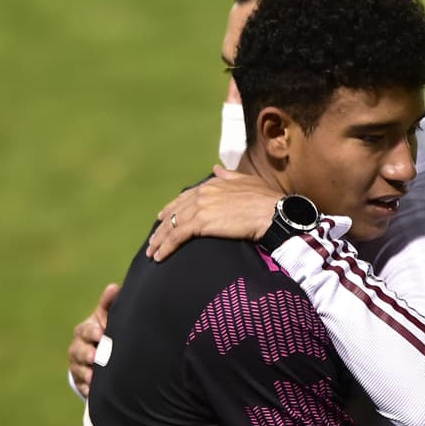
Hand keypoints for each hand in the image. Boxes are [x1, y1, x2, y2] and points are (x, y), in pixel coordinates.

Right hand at [67, 282, 119, 396]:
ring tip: (94, 377)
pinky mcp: (82, 383)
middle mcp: (79, 348)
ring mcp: (79, 366)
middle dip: (87, 354)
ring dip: (86, 373)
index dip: (92, 331)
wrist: (102, 354)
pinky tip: (93, 391)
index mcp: (86, 331)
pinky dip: (88, 390)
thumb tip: (114, 287)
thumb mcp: (107, 317)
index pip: (85, 330)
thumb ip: (109, 304)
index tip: (101, 333)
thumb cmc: (106, 329)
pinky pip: (83, 387)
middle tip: (95, 356)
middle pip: (79, 351)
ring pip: (79, 370)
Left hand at [146, 165, 279, 260]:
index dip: (172, 208)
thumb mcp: (247, 181)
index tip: (163, 218)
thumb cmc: (266, 199)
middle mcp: (202, 194)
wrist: (272, 212)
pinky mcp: (201, 223)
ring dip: (160, 240)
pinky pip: (177, 236)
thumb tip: (217, 168)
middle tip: (153, 240)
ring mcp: (200, 208)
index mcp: (212, 184)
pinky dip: (166, 247)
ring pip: (172, 225)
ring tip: (152, 253)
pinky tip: (160, 257)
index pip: (185, 197)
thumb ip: (229, 176)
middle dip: (162, 227)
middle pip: (175, 212)